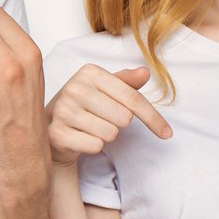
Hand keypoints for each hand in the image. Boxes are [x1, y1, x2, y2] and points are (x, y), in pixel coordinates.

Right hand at [46, 62, 171, 163]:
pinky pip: (95, 146)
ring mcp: (63, 110)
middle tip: (102, 120)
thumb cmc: (84, 105)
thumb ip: (126, 82)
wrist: (51, 126)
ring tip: (90, 128)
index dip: (153, 119)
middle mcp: (74, 87)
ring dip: (106, 135)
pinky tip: (81, 138)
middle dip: (119, 124)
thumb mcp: (104, 89)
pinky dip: (93, 146)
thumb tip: (145, 72)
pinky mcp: (57, 133)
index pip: (133, 98)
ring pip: (110, 133)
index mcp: (90, 72)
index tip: (167, 134)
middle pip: (124, 118)